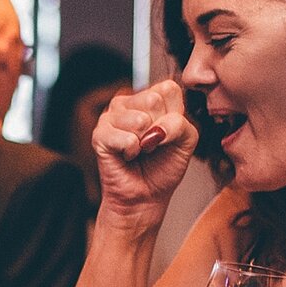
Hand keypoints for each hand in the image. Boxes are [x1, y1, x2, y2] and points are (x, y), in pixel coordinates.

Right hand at [90, 79, 198, 228]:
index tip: (167, 133)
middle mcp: (128, 103)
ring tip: (140, 150)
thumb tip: (157, 127)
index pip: (168, 89)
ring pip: (139, 119)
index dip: (174, 115)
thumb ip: (181, 124)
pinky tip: (127, 156)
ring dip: (145, 143)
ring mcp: (110, 117)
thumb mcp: (186, 141)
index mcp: (149, 99)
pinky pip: (127, 138)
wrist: (145, 197)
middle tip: (152, 144)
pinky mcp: (99, 135)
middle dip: (160, 129)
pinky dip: (132, 153)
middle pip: (153, 100)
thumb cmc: (162, 168)